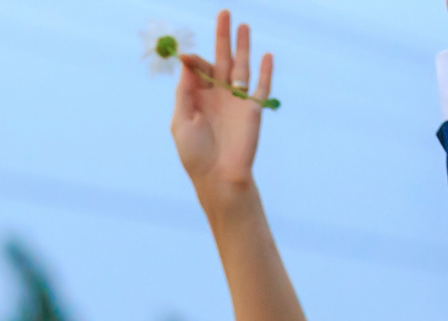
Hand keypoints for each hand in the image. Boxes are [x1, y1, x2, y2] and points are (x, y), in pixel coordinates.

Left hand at [171, 10, 272, 206]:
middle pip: (222, 59)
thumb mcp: (181, 121)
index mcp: (199, 98)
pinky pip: (261, 87)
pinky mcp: (253, 110)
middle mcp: (219, 96)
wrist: (217, 177)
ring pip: (242, 68)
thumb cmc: (195, 154)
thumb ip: (184, 92)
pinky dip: (265, 72)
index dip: (196, 60)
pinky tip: (266, 55)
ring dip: (243, 47)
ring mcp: (237, 102)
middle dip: (223, 37)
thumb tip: (187, 63)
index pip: (199, 68)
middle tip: (224, 12)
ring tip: (244, 26)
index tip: (189, 56)